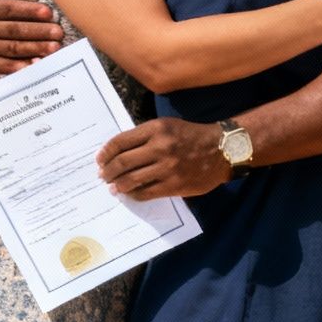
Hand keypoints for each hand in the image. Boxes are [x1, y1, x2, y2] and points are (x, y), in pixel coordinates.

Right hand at [0, 0, 62, 74]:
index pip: (6, 9)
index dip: (28, 11)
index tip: (48, 12)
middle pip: (12, 31)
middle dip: (37, 32)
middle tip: (58, 33)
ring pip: (10, 48)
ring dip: (33, 49)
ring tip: (53, 48)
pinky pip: (1, 64)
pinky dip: (18, 66)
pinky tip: (36, 65)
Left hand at [96, 118, 230, 198]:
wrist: (222, 150)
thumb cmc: (191, 136)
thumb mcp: (168, 126)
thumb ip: (145, 136)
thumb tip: (119, 152)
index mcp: (156, 129)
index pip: (120, 142)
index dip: (105, 153)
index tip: (99, 160)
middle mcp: (160, 147)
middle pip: (122, 162)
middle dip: (107, 171)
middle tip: (102, 176)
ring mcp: (167, 168)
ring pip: (131, 180)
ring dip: (117, 185)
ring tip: (113, 187)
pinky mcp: (174, 185)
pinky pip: (146, 193)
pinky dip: (134, 194)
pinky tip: (130, 193)